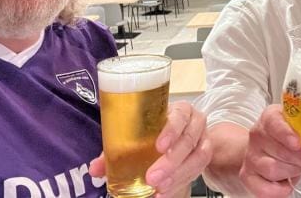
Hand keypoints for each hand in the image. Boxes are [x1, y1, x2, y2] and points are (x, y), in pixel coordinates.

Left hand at [90, 101, 211, 197]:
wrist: (177, 139)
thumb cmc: (154, 132)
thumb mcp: (137, 136)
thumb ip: (116, 150)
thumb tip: (95, 168)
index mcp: (177, 110)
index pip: (180, 115)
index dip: (172, 130)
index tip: (159, 146)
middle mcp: (195, 122)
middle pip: (189, 139)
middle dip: (171, 161)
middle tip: (152, 177)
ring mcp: (203, 139)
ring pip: (198, 156)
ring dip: (178, 174)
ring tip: (159, 188)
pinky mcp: (205, 155)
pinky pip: (200, 169)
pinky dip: (182, 181)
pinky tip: (166, 193)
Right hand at [239, 104, 300, 197]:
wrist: (260, 148)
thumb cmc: (285, 137)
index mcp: (271, 117)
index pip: (274, 122)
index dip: (286, 132)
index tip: (299, 141)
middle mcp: (258, 135)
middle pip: (281, 150)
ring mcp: (252, 156)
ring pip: (273, 168)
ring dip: (294, 172)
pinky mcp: (248, 175)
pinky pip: (262, 189)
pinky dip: (278, 190)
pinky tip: (287, 185)